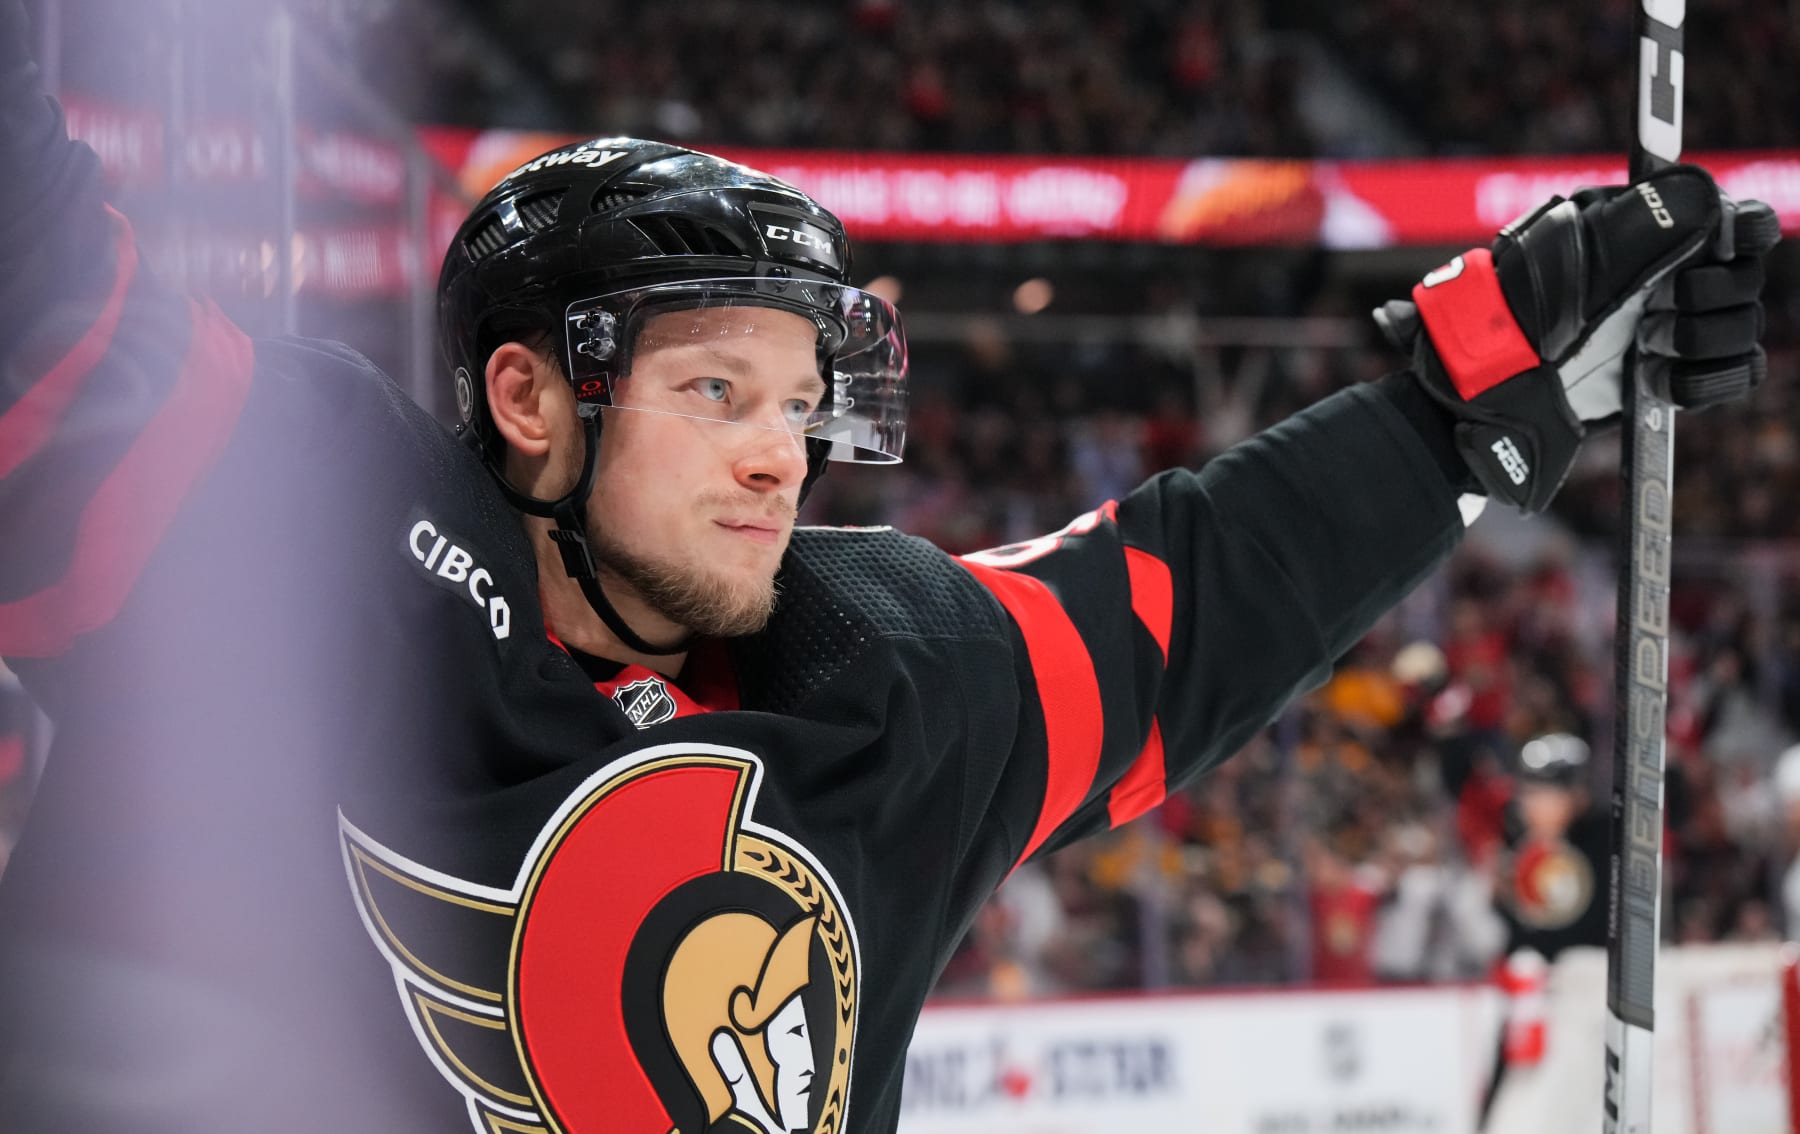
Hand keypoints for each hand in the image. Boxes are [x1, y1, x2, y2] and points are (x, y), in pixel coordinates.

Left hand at [1375, 165, 1780, 511]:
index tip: (1723, 247)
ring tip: (1644, 348)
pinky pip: (1735, 373)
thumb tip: (1708, 198)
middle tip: (1654, 313)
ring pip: (1742, 327)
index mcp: (1654, 235)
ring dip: (1698, 339)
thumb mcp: (1570, 259)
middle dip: (1704, 298)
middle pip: (1745, 279)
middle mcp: (1673, 277)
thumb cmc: (1519, 314)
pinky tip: (1654, 378)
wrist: (1495, 390)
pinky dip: (1702, 379)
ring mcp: (1677, 327)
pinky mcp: (1676, 375)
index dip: (1742, 233)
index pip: (1736, 221)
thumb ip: (1642, 223)